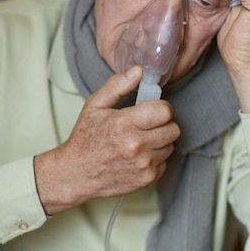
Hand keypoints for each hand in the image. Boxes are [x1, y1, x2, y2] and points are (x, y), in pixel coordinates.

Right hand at [34, 66, 179, 214]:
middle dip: (163, 125)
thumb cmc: (85, 138)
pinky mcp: (146, 179)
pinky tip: (138, 156)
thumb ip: (117, 86)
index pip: (165, 111)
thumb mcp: (94, 106)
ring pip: (170, 146)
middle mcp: (135, 145)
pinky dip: (155, 159)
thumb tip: (138, 71)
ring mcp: (142, 164)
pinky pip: (164, 163)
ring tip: (140, 141)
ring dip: (159, 142)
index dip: (160, 108)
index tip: (151, 110)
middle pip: (173, 129)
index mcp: (124, 123)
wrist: (76, 174)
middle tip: (147, 126)